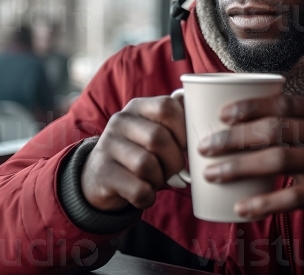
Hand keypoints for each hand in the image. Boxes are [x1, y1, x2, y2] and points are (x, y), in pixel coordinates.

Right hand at [81, 96, 186, 210]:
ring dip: (160, 178)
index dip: (184, 128)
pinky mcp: (102, 173)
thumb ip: (177, 120)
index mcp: (138, 107)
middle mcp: (120, 121)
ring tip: (158, 180)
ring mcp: (107, 146)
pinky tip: (146, 194)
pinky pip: (137, 189)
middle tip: (176, 170)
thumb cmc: (141, 151)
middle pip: (158, 138)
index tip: (188, 145)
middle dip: (174, 160)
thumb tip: (204, 113)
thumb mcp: (155, 129)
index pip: (167, 107)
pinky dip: (148, 196)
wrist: (100, 177)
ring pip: (146, 164)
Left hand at [198, 94, 303, 234]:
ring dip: (240, 167)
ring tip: (213, 173)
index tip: (221, 115)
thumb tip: (242, 123)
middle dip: (235, 137)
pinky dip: (263, 202)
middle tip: (205, 147)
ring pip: (279, 159)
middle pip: (275, 129)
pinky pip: (292, 197)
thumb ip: (296, 124)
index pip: (283, 102)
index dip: (250, 106)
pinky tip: (240, 208)